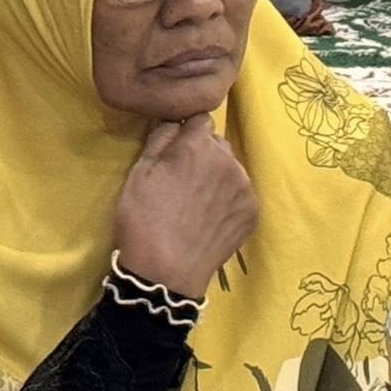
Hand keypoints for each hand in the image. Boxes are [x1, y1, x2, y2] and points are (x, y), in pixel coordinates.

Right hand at [113, 115, 258, 300]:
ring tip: (196, 203)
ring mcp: (245, 188)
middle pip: (217, 144)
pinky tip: (209, 218)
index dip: (185, 133)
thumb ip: (159, 138)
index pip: (199, 118)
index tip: (174, 151)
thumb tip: (173, 121)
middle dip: (202, 153)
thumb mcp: (139, 172)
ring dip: (217, 176)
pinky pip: (240, 194)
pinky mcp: (252, 212)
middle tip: (182, 179)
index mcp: (198, 145)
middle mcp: (229, 160)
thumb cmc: (143, 218)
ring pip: (231, 169)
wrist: (165, 272)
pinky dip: (227, 200)